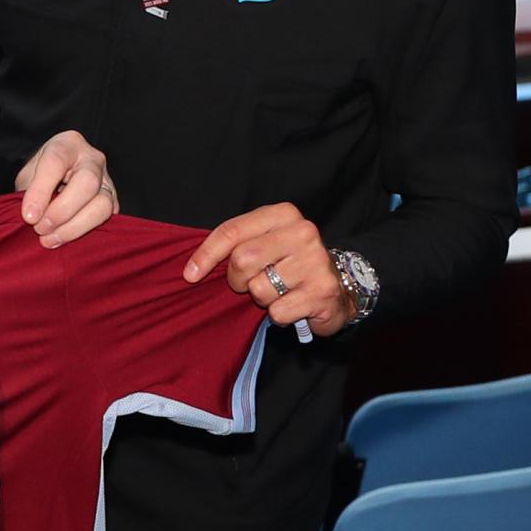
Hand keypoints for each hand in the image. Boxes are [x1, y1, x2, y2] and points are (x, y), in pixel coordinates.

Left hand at [14, 131, 117, 246]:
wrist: (56, 181)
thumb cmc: (39, 176)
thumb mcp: (27, 177)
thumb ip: (28, 193)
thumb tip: (33, 218)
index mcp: (67, 144)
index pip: (56, 162)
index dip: (41, 191)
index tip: (29, 216)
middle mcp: (92, 159)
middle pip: (87, 182)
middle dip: (61, 211)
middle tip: (40, 228)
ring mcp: (107, 180)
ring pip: (102, 205)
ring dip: (73, 228)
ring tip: (49, 238)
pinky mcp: (114, 202)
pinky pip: (106, 220)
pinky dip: (82, 233)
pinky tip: (62, 239)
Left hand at [183, 202, 354, 338]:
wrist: (339, 287)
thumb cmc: (290, 264)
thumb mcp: (265, 242)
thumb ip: (235, 244)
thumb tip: (191, 270)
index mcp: (284, 214)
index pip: (232, 231)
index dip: (206, 256)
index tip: (190, 275)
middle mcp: (303, 232)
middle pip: (242, 260)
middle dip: (238, 280)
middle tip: (252, 282)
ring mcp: (315, 262)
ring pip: (259, 289)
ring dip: (261, 299)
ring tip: (279, 291)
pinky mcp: (322, 291)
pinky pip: (277, 312)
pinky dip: (278, 315)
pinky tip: (292, 304)